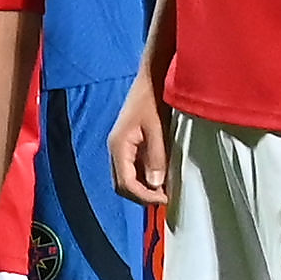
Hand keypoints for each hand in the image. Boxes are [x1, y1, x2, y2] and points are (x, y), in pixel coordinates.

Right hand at [109, 83, 172, 214]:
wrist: (151, 79)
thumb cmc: (153, 100)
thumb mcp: (157, 128)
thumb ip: (155, 156)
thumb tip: (155, 184)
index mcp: (118, 146)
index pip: (125, 183)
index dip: (143, 196)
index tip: (164, 200)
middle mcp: (115, 149)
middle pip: (122, 184)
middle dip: (142, 195)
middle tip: (165, 199)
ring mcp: (121, 148)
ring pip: (127, 178)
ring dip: (143, 188)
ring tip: (164, 191)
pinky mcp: (129, 145)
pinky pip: (132, 168)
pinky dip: (144, 177)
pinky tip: (160, 177)